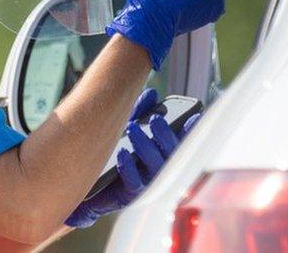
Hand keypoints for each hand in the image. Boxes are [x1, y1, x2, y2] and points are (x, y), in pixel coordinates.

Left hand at [65, 89, 200, 227]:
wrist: (93, 182)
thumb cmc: (117, 153)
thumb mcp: (127, 128)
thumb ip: (140, 111)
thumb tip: (151, 94)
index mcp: (163, 152)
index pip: (182, 140)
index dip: (190, 130)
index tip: (193, 116)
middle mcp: (160, 167)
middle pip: (170, 152)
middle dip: (164, 134)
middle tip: (154, 119)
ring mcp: (148, 181)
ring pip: (154, 165)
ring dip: (144, 145)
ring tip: (133, 128)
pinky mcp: (131, 194)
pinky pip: (134, 181)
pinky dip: (129, 166)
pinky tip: (122, 153)